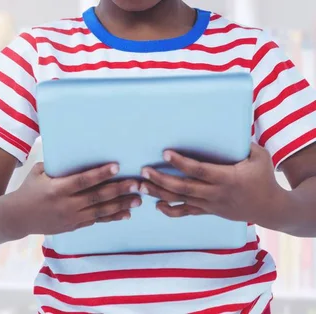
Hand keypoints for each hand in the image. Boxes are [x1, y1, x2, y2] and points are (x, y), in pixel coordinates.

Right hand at [11, 162, 141, 235]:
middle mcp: (66, 205)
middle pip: (97, 197)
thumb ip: (57, 167)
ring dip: (121, 205)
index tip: (117, 166)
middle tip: (137, 184)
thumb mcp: (38, 173)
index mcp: (57, 189)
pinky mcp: (73, 227)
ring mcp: (71, 218)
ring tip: (138, 200)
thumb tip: (76, 153)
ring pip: (101, 212)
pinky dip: (111, 217)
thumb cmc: (28, 190)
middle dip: (119, 190)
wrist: (17, 218)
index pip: (83, 181)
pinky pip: (96, 221)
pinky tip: (125, 213)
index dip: (101, 174)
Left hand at [139, 143, 285, 223]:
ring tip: (141, 186)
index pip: (200, 170)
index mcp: (228, 178)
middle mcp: (216, 193)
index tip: (165, 153)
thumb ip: (244, 143)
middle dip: (161, 180)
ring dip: (159, 194)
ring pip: (180, 201)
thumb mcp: (260, 157)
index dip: (181, 163)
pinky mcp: (208, 212)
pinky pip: (186, 213)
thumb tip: (229, 125)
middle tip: (143, 171)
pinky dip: (170, 211)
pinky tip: (156, 204)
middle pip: (184, 188)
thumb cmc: (264, 178)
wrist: (270, 208)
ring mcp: (210, 205)